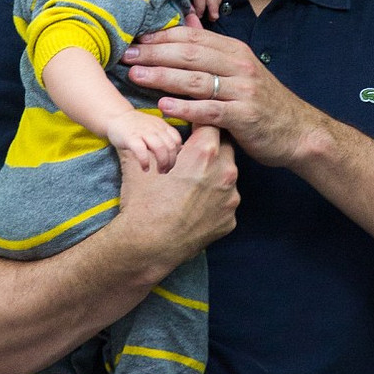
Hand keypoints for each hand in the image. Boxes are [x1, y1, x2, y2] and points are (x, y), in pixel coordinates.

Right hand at [106, 110, 181, 172]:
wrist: (117, 116)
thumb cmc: (137, 126)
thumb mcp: (155, 128)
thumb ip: (166, 137)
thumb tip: (180, 150)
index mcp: (162, 125)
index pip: (176, 140)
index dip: (176, 153)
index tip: (171, 162)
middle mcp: (155, 128)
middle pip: (170, 146)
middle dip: (171, 161)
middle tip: (166, 170)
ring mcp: (143, 132)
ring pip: (160, 148)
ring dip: (162, 162)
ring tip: (159, 171)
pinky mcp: (131, 138)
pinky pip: (141, 151)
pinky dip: (145, 161)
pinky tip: (145, 168)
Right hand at [117, 124, 239, 265]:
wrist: (147, 248)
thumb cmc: (143, 203)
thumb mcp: (143, 164)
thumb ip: (154, 141)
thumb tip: (150, 129)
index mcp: (205, 153)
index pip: (212, 124)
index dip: (200, 126)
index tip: (192, 130)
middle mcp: (225, 173)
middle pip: (224, 148)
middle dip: (210, 149)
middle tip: (190, 159)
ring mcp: (231, 199)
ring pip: (227, 175)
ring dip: (214, 174)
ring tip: (191, 185)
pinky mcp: (230, 220)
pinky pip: (225, 200)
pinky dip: (214, 200)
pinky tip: (195, 206)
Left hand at [124, 25, 313, 168]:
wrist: (298, 132)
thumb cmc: (263, 102)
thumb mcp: (241, 70)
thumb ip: (213, 53)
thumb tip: (184, 28)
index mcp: (234, 51)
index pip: (192, 37)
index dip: (161, 36)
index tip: (135, 39)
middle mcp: (239, 66)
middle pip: (190, 54)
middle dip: (154, 53)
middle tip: (126, 55)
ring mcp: (242, 90)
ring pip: (196, 80)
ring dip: (162, 77)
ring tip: (136, 76)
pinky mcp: (244, 116)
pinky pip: (209, 111)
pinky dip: (185, 108)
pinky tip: (163, 108)